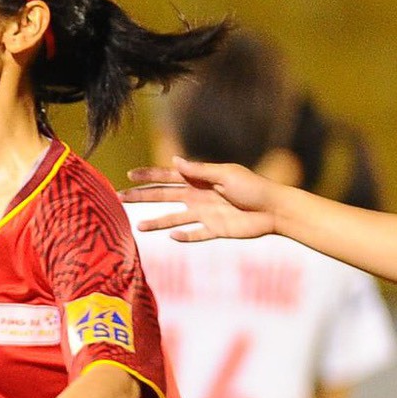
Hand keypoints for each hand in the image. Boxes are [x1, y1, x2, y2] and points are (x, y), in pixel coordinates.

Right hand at [121, 157, 277, 240]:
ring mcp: (206, 214)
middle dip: (141, 197)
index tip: (129, 175)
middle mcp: (198, 196)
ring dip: (157, 222)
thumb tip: (174, 160)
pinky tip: (173, 237)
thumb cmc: (254, 187)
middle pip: (164, 196)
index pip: (167, 177)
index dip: (148, 176)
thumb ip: (200, 170)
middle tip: (119, 198)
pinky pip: (196, 234)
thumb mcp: (226, 175)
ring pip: (174, 218)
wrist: (276, 210)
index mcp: (199, 180)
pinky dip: (185, 236)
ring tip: (139, 226)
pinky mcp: (216, 230)